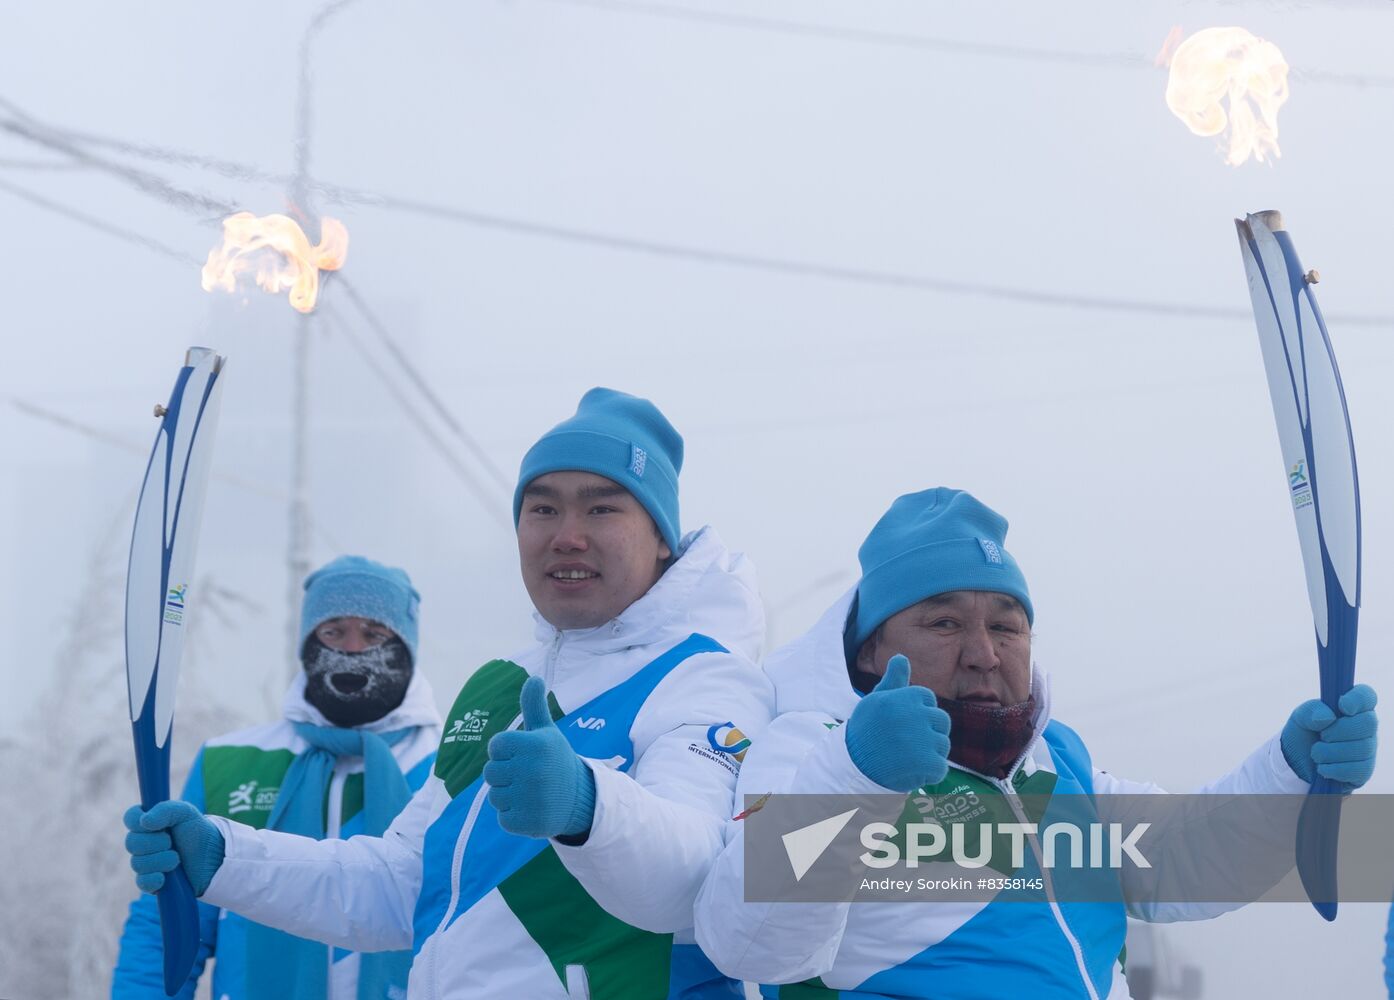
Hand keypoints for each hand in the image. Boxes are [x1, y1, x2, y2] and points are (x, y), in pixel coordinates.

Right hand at [123, 800, 224, 896]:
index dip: (136, 820)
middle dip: (154, 842)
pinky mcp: (151, 881)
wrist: (214, 857)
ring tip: (177, 859)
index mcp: (149, 823)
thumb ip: (166, 810)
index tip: (151, 824)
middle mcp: (144, 842)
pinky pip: (142, 883)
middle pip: (131, 842)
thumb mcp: (186, 813)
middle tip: (171, 842)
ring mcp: (146, 862)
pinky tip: (164, 877)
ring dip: (160, 860)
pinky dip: (153, 880)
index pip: (130, 817)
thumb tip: (144, 821)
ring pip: (137, 863)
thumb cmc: (197, 832)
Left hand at [484, 676, 596, 839]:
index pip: (495, 746)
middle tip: (528, 776)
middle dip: (505, 774)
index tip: (524, 756)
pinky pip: (503, 817)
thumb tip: (533, 678)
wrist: (582, 799)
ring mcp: (530, 798)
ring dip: (508, 796)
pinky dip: (514, 815)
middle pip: (490, 772)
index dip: (506, 752)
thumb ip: (534, 706)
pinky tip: (532, 808)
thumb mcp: (547, 732)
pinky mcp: (527, 822)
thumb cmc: (556, 760)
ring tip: (530, 793)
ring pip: (494, 795)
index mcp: (534, 745)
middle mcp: (532, 770)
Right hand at [845, 654, 951, 791]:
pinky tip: (912, 772)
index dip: (917, 713)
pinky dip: (929, 774)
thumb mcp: (876, 700)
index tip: (900, 724)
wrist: (851, 766)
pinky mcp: (926, 762)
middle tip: (905, 743)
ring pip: (943, 744)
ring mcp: (922, 739)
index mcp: (904, 696)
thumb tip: (901, 657)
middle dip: (929, 732)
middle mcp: (914, 714)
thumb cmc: (865, 730)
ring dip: (930, 754)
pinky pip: (940, 767)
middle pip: (941, 720)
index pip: (928, 699)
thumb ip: (893, 680)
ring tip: (906, 758)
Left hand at [1280, 684, 1377, 789]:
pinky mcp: (1364, 770)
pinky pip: (1357, 769)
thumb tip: (1328, 717)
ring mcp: (1368, 749)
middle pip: (1368, 723)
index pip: (1366, 695)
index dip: (1358, 699)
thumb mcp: (1300, 717)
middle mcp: (1366, 727)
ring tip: (1316, 753)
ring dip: (1330, 751)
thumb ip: (1311, 710)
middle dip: (1340, 730)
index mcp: (1352, 707)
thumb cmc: (1305, 733)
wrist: (1297, 762)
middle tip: (1322, 735)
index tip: (1342, 706)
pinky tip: (1322, 767)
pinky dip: (1334, 768)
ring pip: (1362, 748)